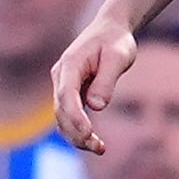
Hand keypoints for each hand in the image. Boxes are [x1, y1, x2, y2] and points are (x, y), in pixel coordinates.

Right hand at [52, 14, 136, 153]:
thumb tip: (96, 106)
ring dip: (76, 136)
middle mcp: (61, 77)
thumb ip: (107, 80)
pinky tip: (95, 142)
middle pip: (61, 111)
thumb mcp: (118, 56)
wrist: (110, 29)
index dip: (75, 116)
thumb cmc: (115, 41)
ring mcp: (63, 86)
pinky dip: (79, 130)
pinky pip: (70, 116)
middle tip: (98, 147)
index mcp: (70, 64)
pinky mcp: (71, 94)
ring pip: (63, 117)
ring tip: (99, 148)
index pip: (66, 95)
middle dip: (76, 132)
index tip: (88, 133)